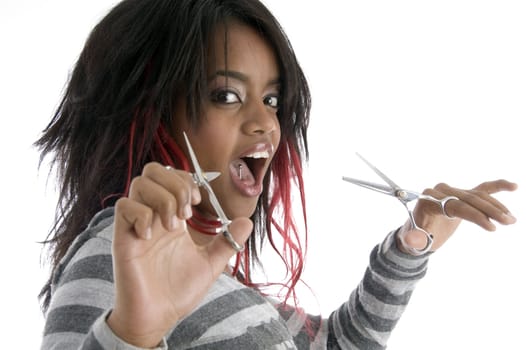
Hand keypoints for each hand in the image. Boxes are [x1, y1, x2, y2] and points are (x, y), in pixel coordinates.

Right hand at [107, 162, 251, 346]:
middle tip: (187, 211)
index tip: (199, 201)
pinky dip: (142, 215)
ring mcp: (137, 224)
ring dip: (163, 199)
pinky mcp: (122, 237)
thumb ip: (228, 242)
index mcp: (172, 216)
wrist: (158, 316)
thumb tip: (247, 221)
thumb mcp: (211, 264)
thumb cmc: (179, 290)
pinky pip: (124, 207)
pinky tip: (152, 236)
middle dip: (176, 183)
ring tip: (173, 226)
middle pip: (154, 170)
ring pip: (140, 183)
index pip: (172, 175)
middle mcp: (153, 215)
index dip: (187, 179)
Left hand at [398, 179, 516, 253]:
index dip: (475, 215)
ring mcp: (452, 191)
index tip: (491, 227)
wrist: (417, 234)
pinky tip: (514, 187)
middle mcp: (440, 190)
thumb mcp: (413, 242)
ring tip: (511, 220)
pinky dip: (497, 186)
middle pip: (469, 198)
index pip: (456, 205)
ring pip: (478, 195)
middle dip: (490, 210)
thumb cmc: (415, 237)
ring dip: (496, 206)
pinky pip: (481, 188)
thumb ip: (414, 241)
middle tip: (508, 222)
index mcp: (428, 199)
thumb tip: (414, 240)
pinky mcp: (461, 195)